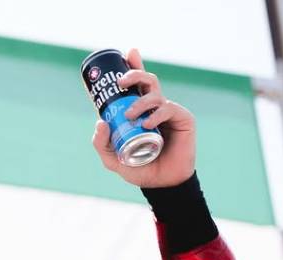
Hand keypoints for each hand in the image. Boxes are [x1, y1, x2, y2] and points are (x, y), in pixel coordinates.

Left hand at [91, 48, 195, 187]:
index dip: (133, 66)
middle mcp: (154, 107)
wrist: (161, 184)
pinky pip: (168, 109)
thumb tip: (99, 121)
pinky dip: (156, 114)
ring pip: (155, 94)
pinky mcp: (182, 119)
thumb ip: (101, 143)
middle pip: (147, 81)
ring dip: (140, 101)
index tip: (127, 53)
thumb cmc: (138, 168)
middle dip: (134, 73)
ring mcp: (169, 111)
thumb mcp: (112, 158)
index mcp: (138, 110)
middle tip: (121, 81)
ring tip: (131, 116)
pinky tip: (147, 123)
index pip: (136, 85)